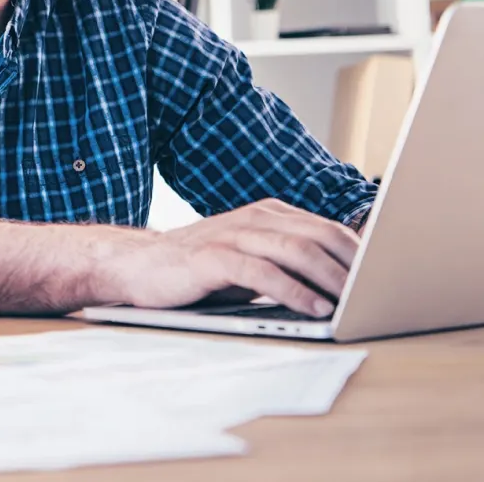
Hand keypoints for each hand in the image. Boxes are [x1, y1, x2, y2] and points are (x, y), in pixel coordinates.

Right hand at [106, 199, 360, 316]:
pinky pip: (261, 271)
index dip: (359, 253)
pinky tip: (312, 307)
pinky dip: (293, 290)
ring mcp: (232, 235)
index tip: (383, 279)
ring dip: (329, 278)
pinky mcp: (211, 258)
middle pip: (318, 235)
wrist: (138, 266)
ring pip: (295, 249)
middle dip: (353, 266)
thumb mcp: (250, 260)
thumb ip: (287, 262)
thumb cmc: (200, 269)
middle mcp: (253, 218)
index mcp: (267, 214)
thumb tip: (342, 283)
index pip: (326, 228)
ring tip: (351, 303)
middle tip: (375, 293)